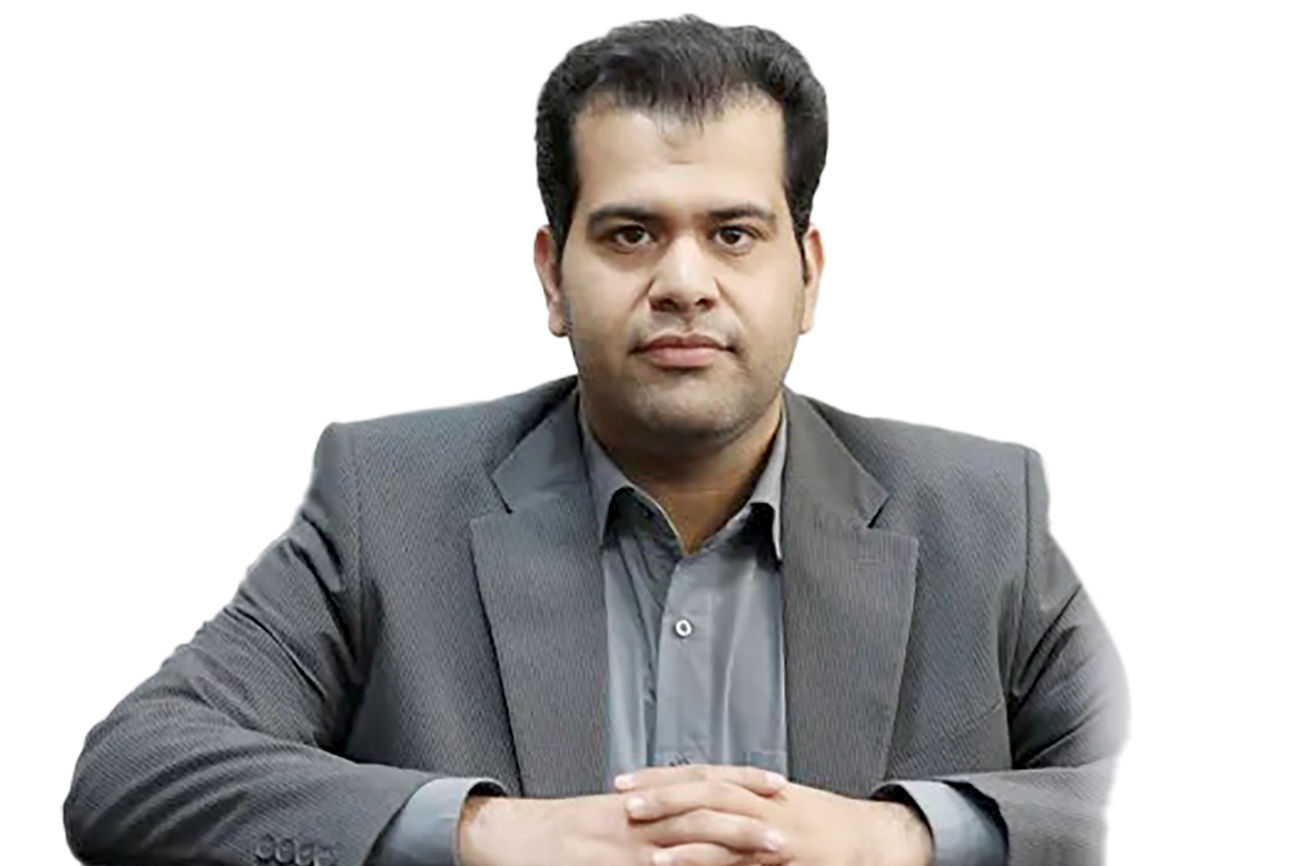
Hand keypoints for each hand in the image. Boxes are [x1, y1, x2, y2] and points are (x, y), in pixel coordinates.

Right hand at [456, 768, 786, 865]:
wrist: (510, 839)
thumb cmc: (558, 831)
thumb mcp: (609, 815)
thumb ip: (648, 814)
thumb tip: (685, 822)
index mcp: (640, 800)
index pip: (699, 780)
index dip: (739, 780)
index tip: (776, 783)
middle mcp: (639, 818)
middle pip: (705, 806)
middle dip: (751, 815)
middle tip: (790, 824)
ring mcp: (628, 847)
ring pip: (692, 839)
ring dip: (737, 845)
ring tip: (773, 851)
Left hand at [618, 765, 933, 865]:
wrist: (870, 838)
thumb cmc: (820, 823)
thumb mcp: (774, 802)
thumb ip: (736, 800)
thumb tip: (690, 802)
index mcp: (754, 787)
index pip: (698, 774)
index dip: (660, 777)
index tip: (625, 781)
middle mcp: (761, 802)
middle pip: (703, 791)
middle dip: (662, 795)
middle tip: (624, 801)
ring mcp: (773, 832)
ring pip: (721, 826)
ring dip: (681, 836)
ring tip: (645, 846)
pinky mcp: (782, 860)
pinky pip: (743, 862)